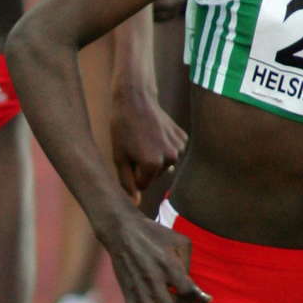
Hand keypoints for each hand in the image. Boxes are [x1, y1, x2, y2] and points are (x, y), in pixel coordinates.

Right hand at [108, 212, 209, 302]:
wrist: (122, 231)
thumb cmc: (155, 234)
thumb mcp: (180, 241)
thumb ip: (188, 263)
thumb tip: (191, 286)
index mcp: (167, 264)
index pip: (188, 292)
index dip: (201, 300)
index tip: (206, 299)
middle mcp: (151, 279)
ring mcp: (137, 288)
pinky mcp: (127, 293)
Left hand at [111, 88, 186, 202]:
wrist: (136, 99)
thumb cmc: (122, 129)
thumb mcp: (119, 157)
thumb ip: (127, 183)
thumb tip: (135, 204)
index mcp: (152, 165)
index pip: (142, 185)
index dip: (132, 173)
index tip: (128, 156)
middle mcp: (170, 158)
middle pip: (154, 176)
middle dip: (144, 166)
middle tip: (135, 145)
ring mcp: (179, 148)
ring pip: (164, 164)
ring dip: (154, 156)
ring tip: (144, 138)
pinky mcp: (183, 138)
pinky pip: (172, 152)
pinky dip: (164, 146)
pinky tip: (155, 133)